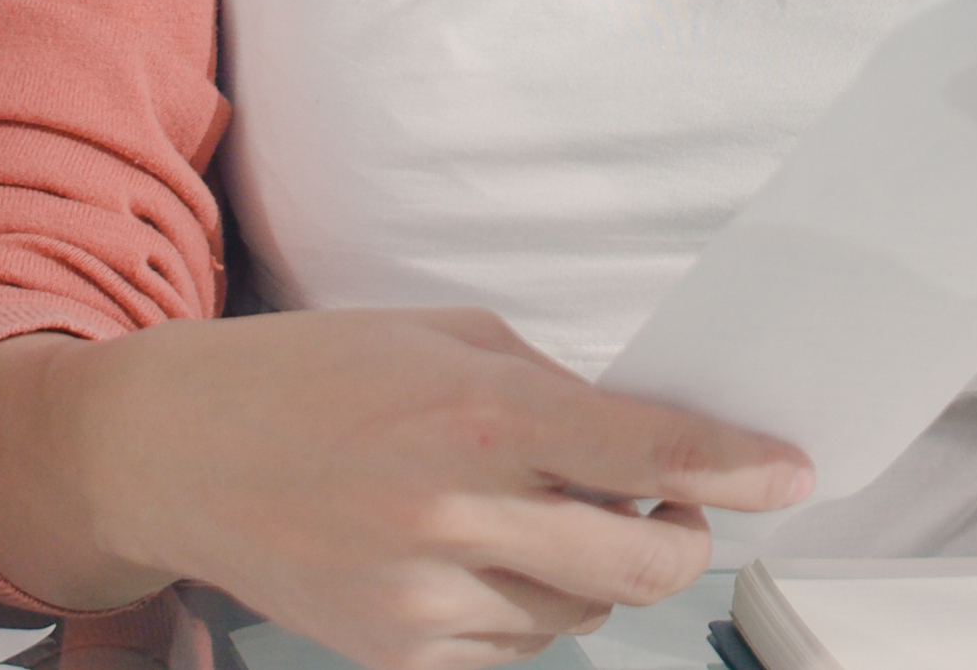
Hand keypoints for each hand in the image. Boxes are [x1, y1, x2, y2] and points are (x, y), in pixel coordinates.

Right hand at [0, 309, 811, 669]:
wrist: (183, 451)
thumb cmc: (320, 373)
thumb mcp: (449, 337)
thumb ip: (551, 389)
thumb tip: (641, 441)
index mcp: (483, 414)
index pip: (650, 457)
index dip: (739, 470)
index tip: (794, 474)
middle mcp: (460, 515)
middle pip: (640, 566)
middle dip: (687, 541)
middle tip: (682, 507)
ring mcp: (425, 600)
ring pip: (582, 615)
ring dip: (601, 569)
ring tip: (553, 510)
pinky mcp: (396, 658)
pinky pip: (514, 651)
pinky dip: (533, 608)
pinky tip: (494, 553)